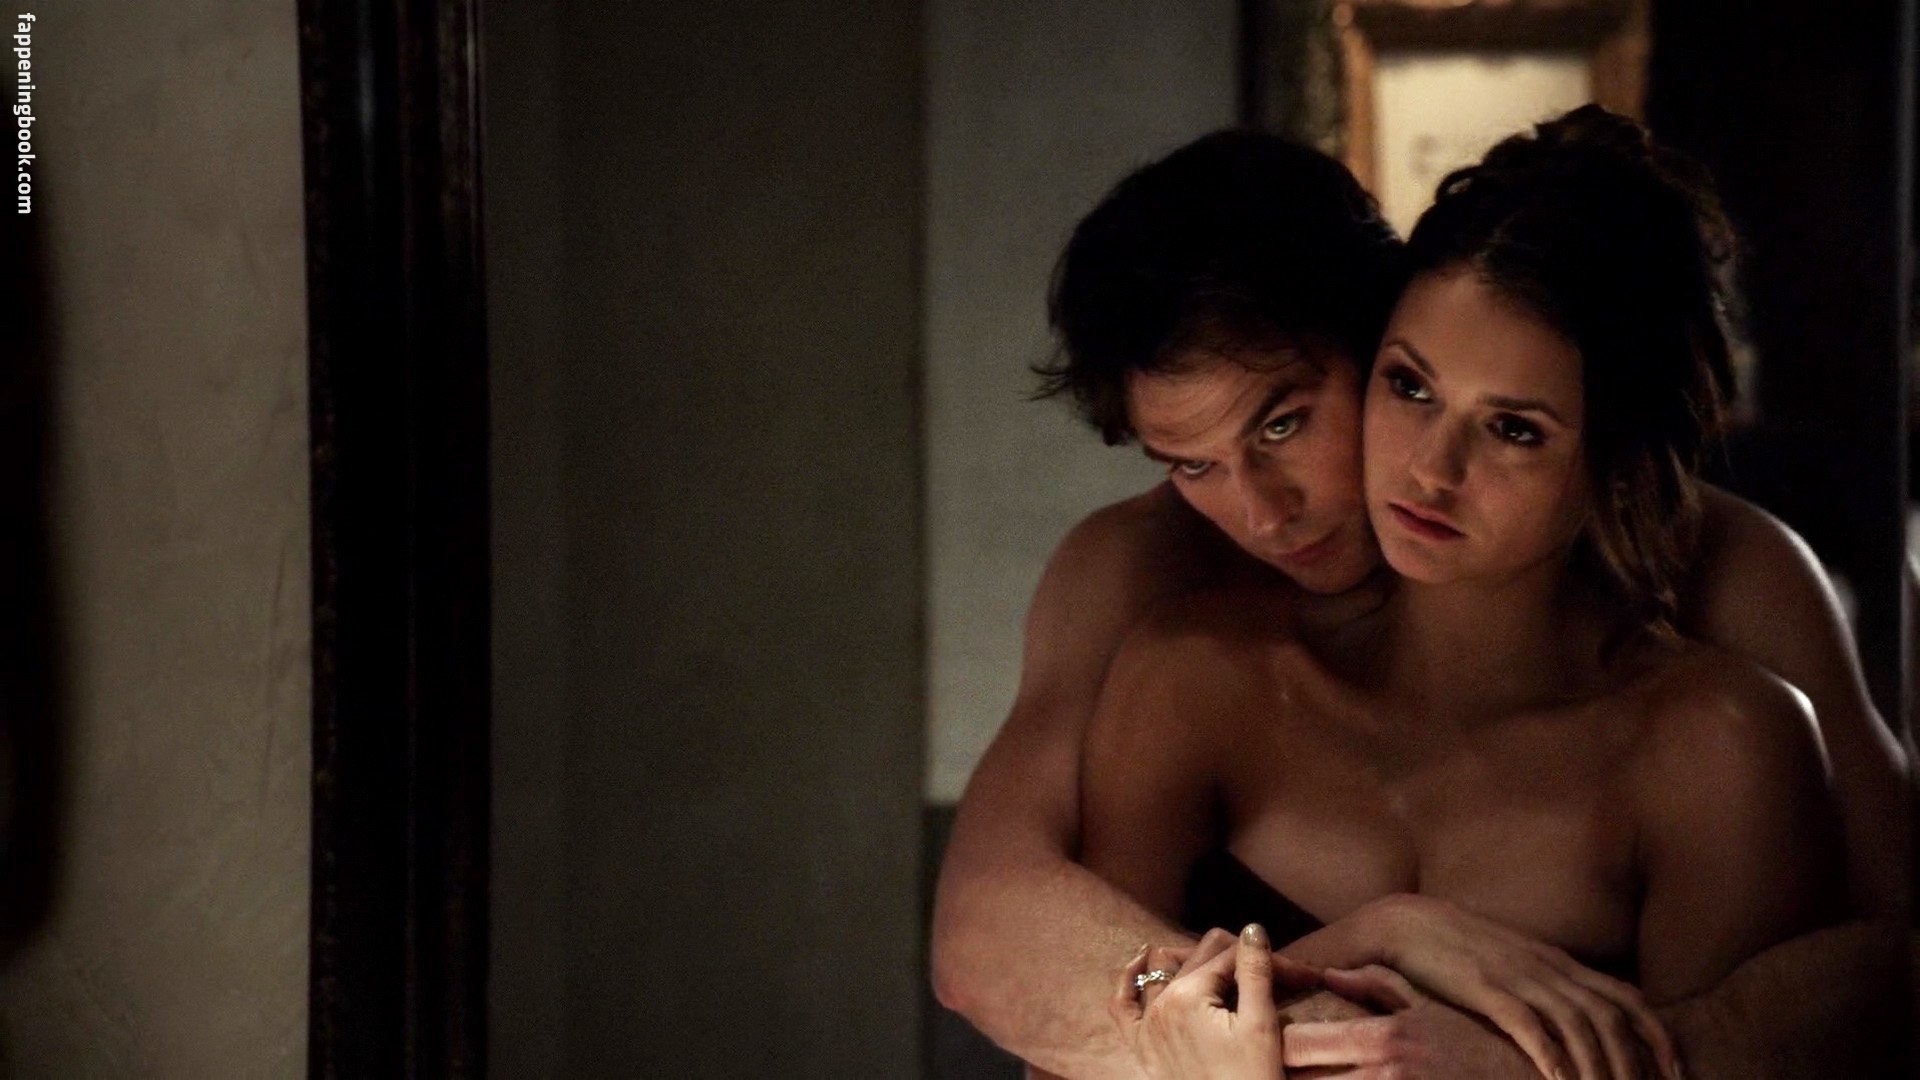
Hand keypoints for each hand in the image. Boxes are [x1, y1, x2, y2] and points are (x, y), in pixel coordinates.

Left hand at [1111, 923, 1318, 1079]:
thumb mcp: (1260, 1026)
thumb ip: (1255, 972)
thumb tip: (1254, 928)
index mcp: (1189, 995)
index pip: (1230, 957)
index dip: (1265, 959)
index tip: (1299, 974)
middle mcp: (1160, 1004)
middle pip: (1199, 959)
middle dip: (1236, 959)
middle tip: (1271, 972)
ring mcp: (1146, 1026)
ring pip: (1160, 969)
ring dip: (1189, 959)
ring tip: (1220, 965)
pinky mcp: (1141, 1047)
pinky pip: (1122, 1006)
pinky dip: (1129, 980)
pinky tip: (1142, 961)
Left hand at [1284, 965, 1568, 1079]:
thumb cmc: (1479, 1047)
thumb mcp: (1429, 1009)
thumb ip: (1376, 986)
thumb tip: (1329, 973)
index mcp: (1379, 1037)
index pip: (1295, 1043)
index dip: (1271, 1046)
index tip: (1263, 1044)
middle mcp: (1380, 1074)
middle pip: (1295, 1079)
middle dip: (1277, 1074)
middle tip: (1266, 1068)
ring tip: (1287, 1079)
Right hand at [1362, 895, 1677, 1079]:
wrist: (1406, 923)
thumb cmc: (1458, 949)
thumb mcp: (1517, 963)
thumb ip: (1549, 985)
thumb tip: (1581, 1021)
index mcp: (1559, 961)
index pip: (1627, 997)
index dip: (1658, 1036)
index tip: (1674, 1073)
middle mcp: (1547, 967)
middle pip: (1610, 1015)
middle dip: (1636, 1062)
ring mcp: (1516, 975)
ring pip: (1577, 1023)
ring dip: (1599, 1067)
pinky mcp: (1482, 986)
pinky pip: (1525, 1023)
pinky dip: (1548, 1055)